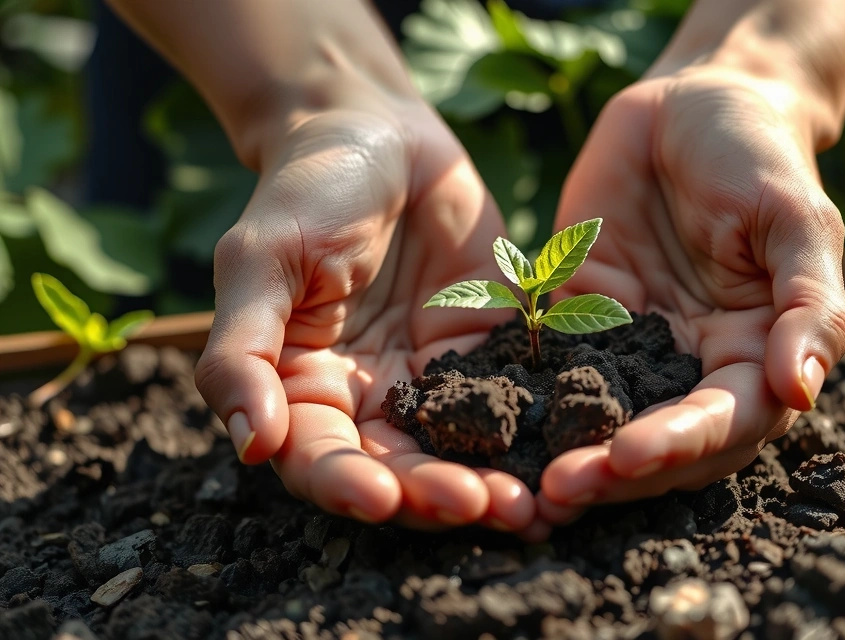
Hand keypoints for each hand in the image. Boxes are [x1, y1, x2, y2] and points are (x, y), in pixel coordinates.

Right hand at [193, 105, 540, 535]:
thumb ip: (242, 349)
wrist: (382, 135)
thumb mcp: (261, 259)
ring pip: (458, 452)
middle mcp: (365, 401)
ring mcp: (430, 383)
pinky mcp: (484, 356)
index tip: (382, 497)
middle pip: (397, 473)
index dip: (346, 487)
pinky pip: (509, 404)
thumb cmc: (306, 189)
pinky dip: (533, 435)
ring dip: (490, 484)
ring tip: (529, 506)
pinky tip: (565, 455)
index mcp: (301, 389)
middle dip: (435, 497)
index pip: (318, 460)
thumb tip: (252, 445)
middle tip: (483, 507)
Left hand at [537, 64, 844, 515]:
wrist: (690, 103)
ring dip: (568, 452)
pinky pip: (552, 369)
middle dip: (614, 472)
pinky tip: (486, 419)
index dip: (680, 445)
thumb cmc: (758, 154)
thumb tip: (800, 389)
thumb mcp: (797, 219)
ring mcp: (632, 347)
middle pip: (659, 442)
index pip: (724, 422)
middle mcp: (692, 365)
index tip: (628, 457)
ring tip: (523, 484)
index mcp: (754, 354)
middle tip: (559, 491)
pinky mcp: (578, 321)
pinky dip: (527, 400)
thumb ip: (808, 304)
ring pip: (602, 420)